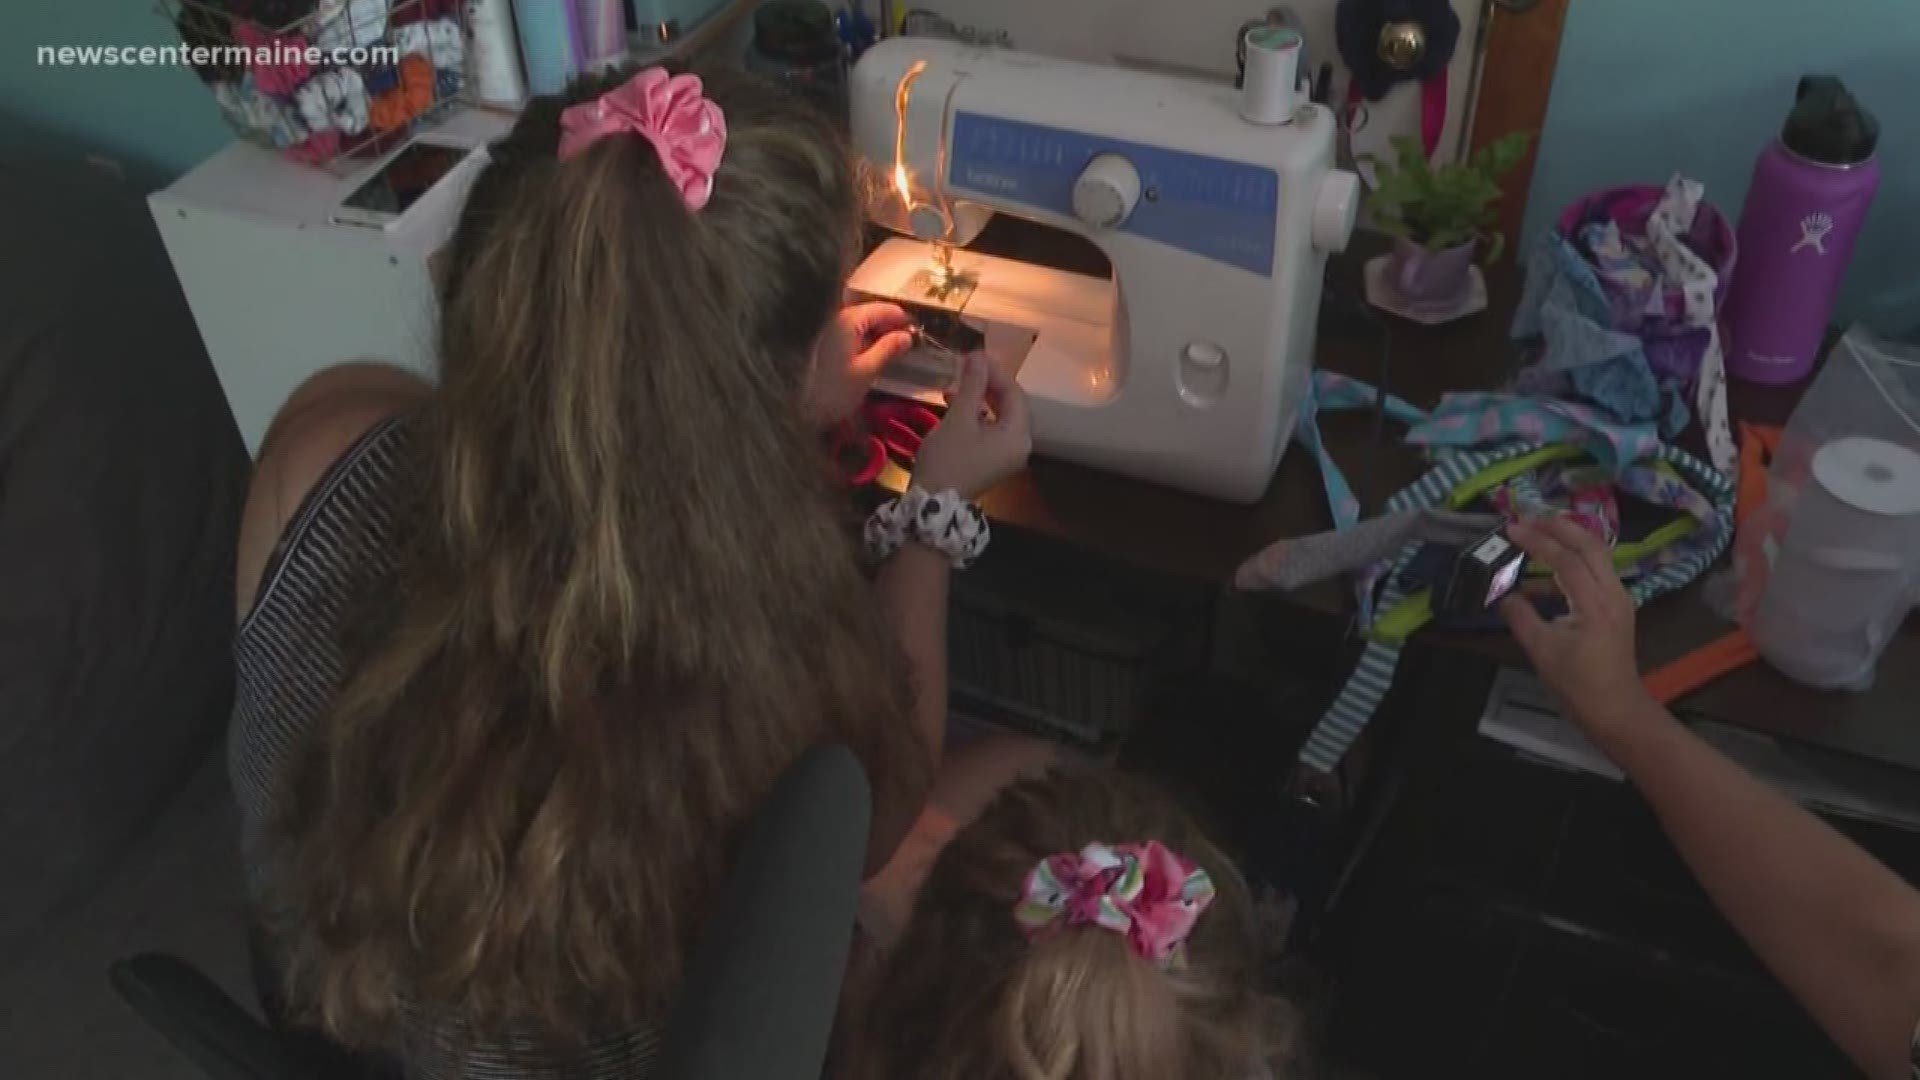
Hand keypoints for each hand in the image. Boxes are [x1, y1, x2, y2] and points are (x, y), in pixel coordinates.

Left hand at [806, 302, 915, 426]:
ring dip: (875, 334)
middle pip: (870, 313)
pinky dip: (861, 339)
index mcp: (849, 319)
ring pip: (858, 322)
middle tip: (906, 345)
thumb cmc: (833, 391)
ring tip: (890, 351)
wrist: (795, 409)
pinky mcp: (819, 340)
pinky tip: (868, 354)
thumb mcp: (867, 371)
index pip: (884, 309)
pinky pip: (847, 332)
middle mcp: (836, 316)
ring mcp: (825, 327)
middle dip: (889, 326)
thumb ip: (888, 349)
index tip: (918, 333)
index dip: (903, 320)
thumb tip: (907, 336)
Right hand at [911, 353, 1030, 498]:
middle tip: (967, 366)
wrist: (933, 506)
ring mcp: (1006, 456)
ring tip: (958, 383)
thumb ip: (971, 385)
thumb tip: (977, 355)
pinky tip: (956, 404)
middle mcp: (1019, 445)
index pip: (1014, 393)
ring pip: (999, 417)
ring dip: (980, 398)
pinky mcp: (991, 462)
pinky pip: (990, 431)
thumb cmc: (948, 459)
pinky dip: (976, 415)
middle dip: (989, 384)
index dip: (995, 372)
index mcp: (1018, 435)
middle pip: (1010, 405)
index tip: (974, 355)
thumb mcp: (959, 418)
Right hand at [1497, 515, 1654, 750]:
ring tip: (1535, 537)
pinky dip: (1570, 565)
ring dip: (1567, 542)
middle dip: (1559, 527)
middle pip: (1590, 545)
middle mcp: (1613, 593)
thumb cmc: (1578, 683)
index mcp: (1596, 604)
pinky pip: (1594, 573)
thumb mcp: (1541, 650)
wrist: (1615, 709)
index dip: (1537, 541)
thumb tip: (1504, 594)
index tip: (1511, 529)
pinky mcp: (1616, 607)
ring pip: (1596, 556)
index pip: (1566, 560)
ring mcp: (1619, 599)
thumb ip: (1520, 616)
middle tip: (1529, 518)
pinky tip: (1543, 577)